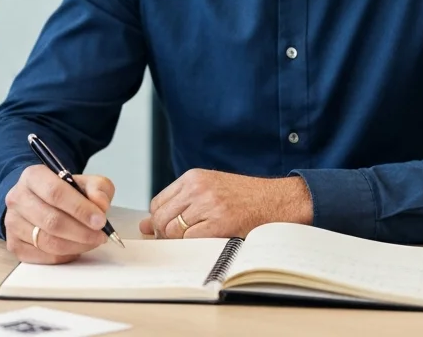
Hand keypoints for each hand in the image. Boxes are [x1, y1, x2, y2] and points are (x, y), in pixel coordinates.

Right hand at [3, 165, 114, 263]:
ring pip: (47, 241)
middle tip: (100, 236)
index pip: (55, 193)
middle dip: (81, 232)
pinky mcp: (14, 244)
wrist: (40, 201)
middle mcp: (17, 198)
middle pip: (51, 220)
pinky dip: (64, 256)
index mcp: (33, 176)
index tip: (100, 221)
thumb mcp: (86, 183)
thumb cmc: (64, 192)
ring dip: (76, 245)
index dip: (80, 209)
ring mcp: (12, 223)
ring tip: (91, 242)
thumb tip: (100, 205)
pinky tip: (75, 249)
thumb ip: (98, 189)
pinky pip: (42, 256)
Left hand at [141, 169, 311, 238]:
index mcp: (193, 177)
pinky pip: (188, 240)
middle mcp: (197, 188)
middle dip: (164, 233)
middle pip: (161, 217)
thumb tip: (146, 225)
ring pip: (172, 230)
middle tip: (180, 239)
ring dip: (178, 240)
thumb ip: (179, 204)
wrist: (277, 201)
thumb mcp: (210, 190)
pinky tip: (205, 242)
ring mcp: (207, 205)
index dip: (158, 220)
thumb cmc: (245, 197)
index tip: (167, 228)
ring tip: (196, 239)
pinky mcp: (218, 223)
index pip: (157, 202)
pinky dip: (191, 245)